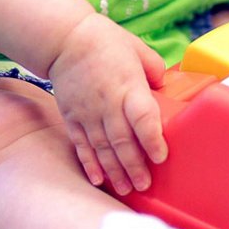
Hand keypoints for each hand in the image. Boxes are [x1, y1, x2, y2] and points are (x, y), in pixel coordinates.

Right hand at [47, 13, 167, 196]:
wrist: (66, 39)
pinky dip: (90, 164)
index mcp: (128, 85)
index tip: (161, 156)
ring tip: (127, 189)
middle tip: (145, 185)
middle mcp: (108, 103)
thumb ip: (154, 69)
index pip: (143, 117)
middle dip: (135, 166)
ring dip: (115, 171)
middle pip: (123, 141)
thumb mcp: (137, 48)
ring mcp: (88, 113)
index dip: (152, 139)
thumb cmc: (105, 41)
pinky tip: (98, 180)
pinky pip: (82, 145)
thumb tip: (163, 88)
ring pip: (103, 148)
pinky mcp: (72, 117)